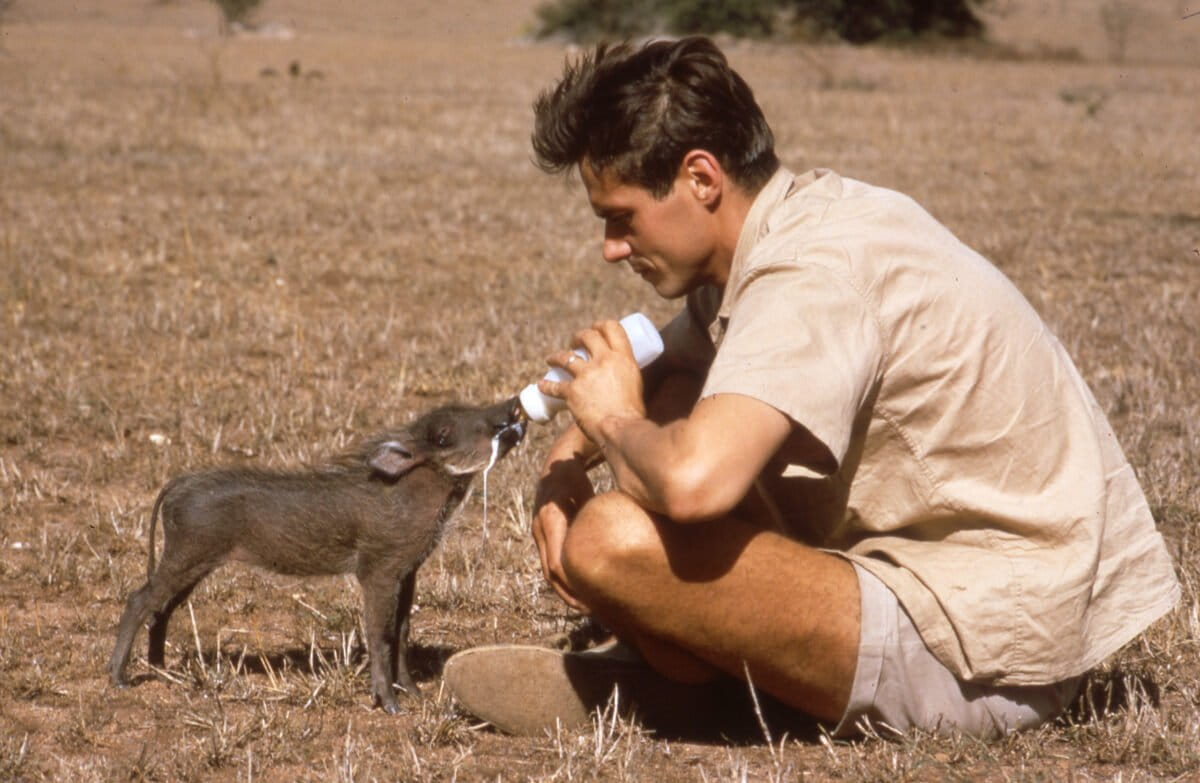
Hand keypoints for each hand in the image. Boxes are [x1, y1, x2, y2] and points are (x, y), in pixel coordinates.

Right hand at [532, 453, 594, 610]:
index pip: (558, 563)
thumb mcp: (585, 488)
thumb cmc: (576, 475)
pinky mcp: (543, 536)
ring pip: (548, 571)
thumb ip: (592, 510)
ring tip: (587, 607)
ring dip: (565, 590)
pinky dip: (563, 580)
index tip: (592, 597)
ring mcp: (539, 533)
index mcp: (550, 520)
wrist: (555, 465)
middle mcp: (540, 529)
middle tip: (592, 610)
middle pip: (551, 572)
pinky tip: (580, 590)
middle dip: (569, 594)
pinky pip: (550, 563)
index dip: (573, 584)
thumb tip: (613, 530)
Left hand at [541, 320, 646, 443]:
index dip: (601, 325)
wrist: (621, 429)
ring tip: (551, 359)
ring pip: (565, 357)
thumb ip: (626, 375)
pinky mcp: (572, 391)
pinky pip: (554, 385)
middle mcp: (604, 360)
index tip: (595, 329)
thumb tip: (620, 376)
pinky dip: (546, 386)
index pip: (612, 327)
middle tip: (574, 343)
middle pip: (588, 336)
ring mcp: (586, 375)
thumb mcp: (635, 384)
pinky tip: (541, 385)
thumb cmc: (632, 413)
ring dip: (556, 356)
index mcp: (623, 357)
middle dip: (578, 337)